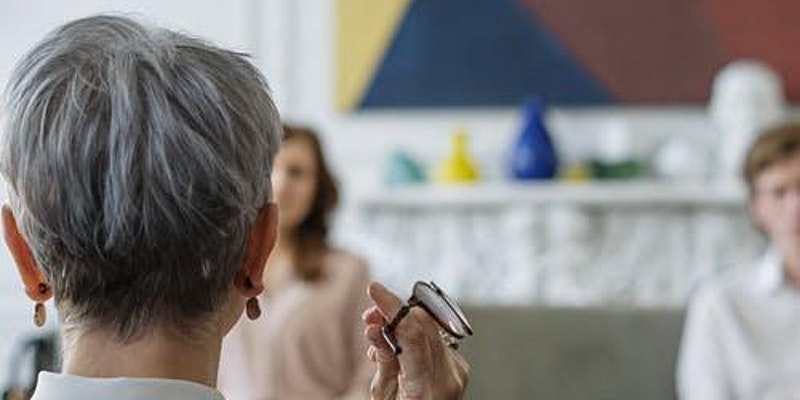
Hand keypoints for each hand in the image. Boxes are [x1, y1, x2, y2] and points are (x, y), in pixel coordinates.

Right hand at [362, 282, 469, 399]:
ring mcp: (458, 371)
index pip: (413, 334)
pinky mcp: (458, 366)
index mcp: (428, 387)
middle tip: (369, 313)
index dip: (393, 307)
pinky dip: (412, 335)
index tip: (374, 289)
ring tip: (377, 331)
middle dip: (395, 312)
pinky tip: (395, 346)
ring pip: (429, 329)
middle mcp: (450, 376)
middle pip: (424, 326)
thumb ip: (383, 358)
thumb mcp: (383, 395)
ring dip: (402, 323)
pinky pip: (434, 340)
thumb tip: (374, 325)